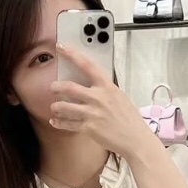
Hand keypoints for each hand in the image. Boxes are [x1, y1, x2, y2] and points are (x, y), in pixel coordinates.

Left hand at [49, 42, 158, 159]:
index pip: (86, 65)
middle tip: (52, 88)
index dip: (71, 54)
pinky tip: (55, 122)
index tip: (61, 47)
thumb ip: (104, 90)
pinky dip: (59, 123)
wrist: (135, 139)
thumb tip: (91, 85)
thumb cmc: (129, 119)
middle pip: (69, 87)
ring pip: (64, 107)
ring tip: (54, 107)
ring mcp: (92, 113)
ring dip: (56, 107)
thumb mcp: (119, 97)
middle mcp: (98, 98)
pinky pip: (68, 124)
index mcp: (107, 86)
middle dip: (56, 87)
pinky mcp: (88, 128)